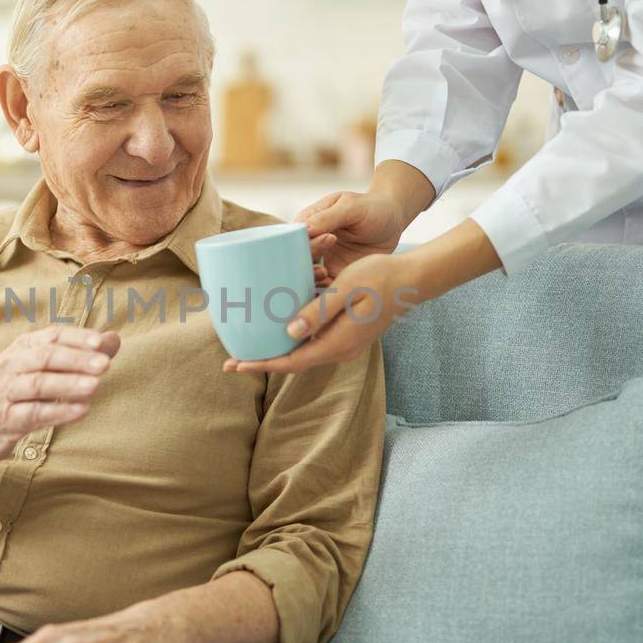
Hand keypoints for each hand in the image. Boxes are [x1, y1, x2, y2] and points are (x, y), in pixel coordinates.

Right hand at [0, 327, 120, 468]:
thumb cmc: (17, 393)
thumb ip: (80, 355)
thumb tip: (114, 339)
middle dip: (76, 359)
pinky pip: (33, 414)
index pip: (52, 336)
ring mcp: (5, 392)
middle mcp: (11, 365)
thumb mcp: (44, 370)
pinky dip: (58, 412)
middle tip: (104, 364)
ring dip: (68, 384)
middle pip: (45, 357)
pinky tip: (81, 411)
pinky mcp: (5, 420)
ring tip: (95, 386)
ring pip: (38, 384)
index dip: (77, 338)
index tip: (102, 343)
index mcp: (22, 348)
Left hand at [222, 252, 421, 374]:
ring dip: (277, 349)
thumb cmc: (379, 278)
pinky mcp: (346, 333)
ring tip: (250, 345)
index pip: (291, 362)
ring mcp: (344, 343)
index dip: (261, 364)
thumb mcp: (346, 290)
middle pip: (294, 361)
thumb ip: (318, 312)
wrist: (411, 278)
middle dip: (263, 361)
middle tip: (232, 359)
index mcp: (337, 343)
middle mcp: (339, 349)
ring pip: (303, 351)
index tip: (235, 365)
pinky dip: (294, 337)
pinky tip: (279, 327)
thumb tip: (289, 333)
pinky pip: (314, 340)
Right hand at [300, 190, 407, 281]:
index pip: (295, 238)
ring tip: (328, 276)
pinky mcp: (336, 275)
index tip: (328, 240)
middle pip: (298, 261)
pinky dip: (325, 293)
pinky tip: (336, 290)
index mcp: (309, 223)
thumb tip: (304, 229)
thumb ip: (328, 217)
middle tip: (323, 269)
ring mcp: (323, 260)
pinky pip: (325, 288)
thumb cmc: (371, 208)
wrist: (392, 222)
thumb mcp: (351, 207)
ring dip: (313, 283)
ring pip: (308, 277)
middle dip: (306, 268)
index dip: (305, 244)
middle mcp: (312, 243)